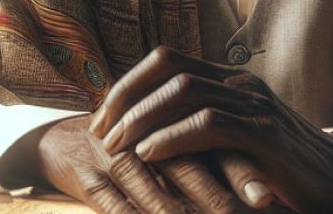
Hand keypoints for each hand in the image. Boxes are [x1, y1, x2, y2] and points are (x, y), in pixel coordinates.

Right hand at [31, 114, 248, 213]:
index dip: (243, 174)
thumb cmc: (130, 148)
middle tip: (247, 210)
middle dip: (217, 197)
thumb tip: (268, 194)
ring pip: (150, 187)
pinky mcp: (88, 176)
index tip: (269, 200)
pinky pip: (110, 202)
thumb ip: (210, 161)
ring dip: (172, 213)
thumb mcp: (167, 150)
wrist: (63, 141)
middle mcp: (147, 138)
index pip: (214, 149)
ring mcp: (116, 156)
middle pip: (188, 167)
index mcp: (173, 126)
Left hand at [88, 46, 332, 212]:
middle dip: (125, 98)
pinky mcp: (264, 134)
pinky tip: (149, 155)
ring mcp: (254, 104)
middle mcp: (240, 83)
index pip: (166, 61)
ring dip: (141, 118)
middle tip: (100, 134)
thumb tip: (142, 134)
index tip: (102, 119)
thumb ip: (198, 129)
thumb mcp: (233, 141)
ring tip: (117, 147)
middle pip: (167, 68)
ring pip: (183, 92)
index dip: (127, 85)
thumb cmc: (279, 169)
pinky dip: (171, 138)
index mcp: (230, 79)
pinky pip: (208, 124)